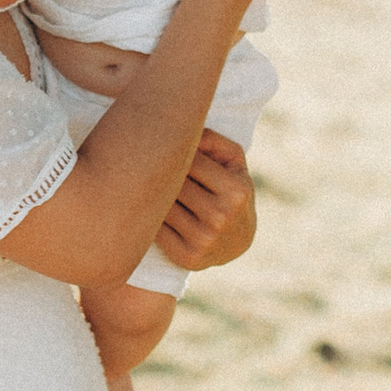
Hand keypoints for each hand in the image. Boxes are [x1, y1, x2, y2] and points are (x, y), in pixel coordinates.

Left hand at [154, 130, 255, 273]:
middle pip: (174, 182)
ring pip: (162, 205)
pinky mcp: (187, 257)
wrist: (238, 241)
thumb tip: (187, 132)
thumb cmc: (231, 191)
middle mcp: (221, 217)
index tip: (170, 152)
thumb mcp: (234, 163)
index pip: (191, 160)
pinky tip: (155, 212)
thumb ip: (213, 141)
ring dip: (154, 195)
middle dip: (164, 173)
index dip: (178, 155)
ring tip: (154, 188)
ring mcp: (204, 240)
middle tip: (154, 167)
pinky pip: (156, 228)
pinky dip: (152, 218)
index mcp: (236, 191)